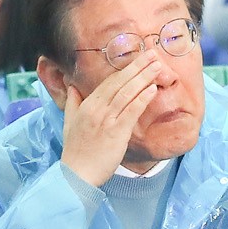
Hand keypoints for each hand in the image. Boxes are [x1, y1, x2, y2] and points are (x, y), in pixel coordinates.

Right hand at [57, 54, 163, 187]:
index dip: (125, 69)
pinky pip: (131, 111)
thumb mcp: (69, 123)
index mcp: (87, 104)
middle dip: (138, 66)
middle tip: (153, 54)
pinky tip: (152, 88)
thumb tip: (72, 87)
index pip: (109, 81)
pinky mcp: (116, 132)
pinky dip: (142, 98)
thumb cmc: (75, 151)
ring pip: (127, 92)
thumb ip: (73, 103)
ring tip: (157, 66)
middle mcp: (97, 108)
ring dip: (143, 77)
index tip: (139, 59)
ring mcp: (106, 119)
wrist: (76, 173)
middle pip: (120, 82)